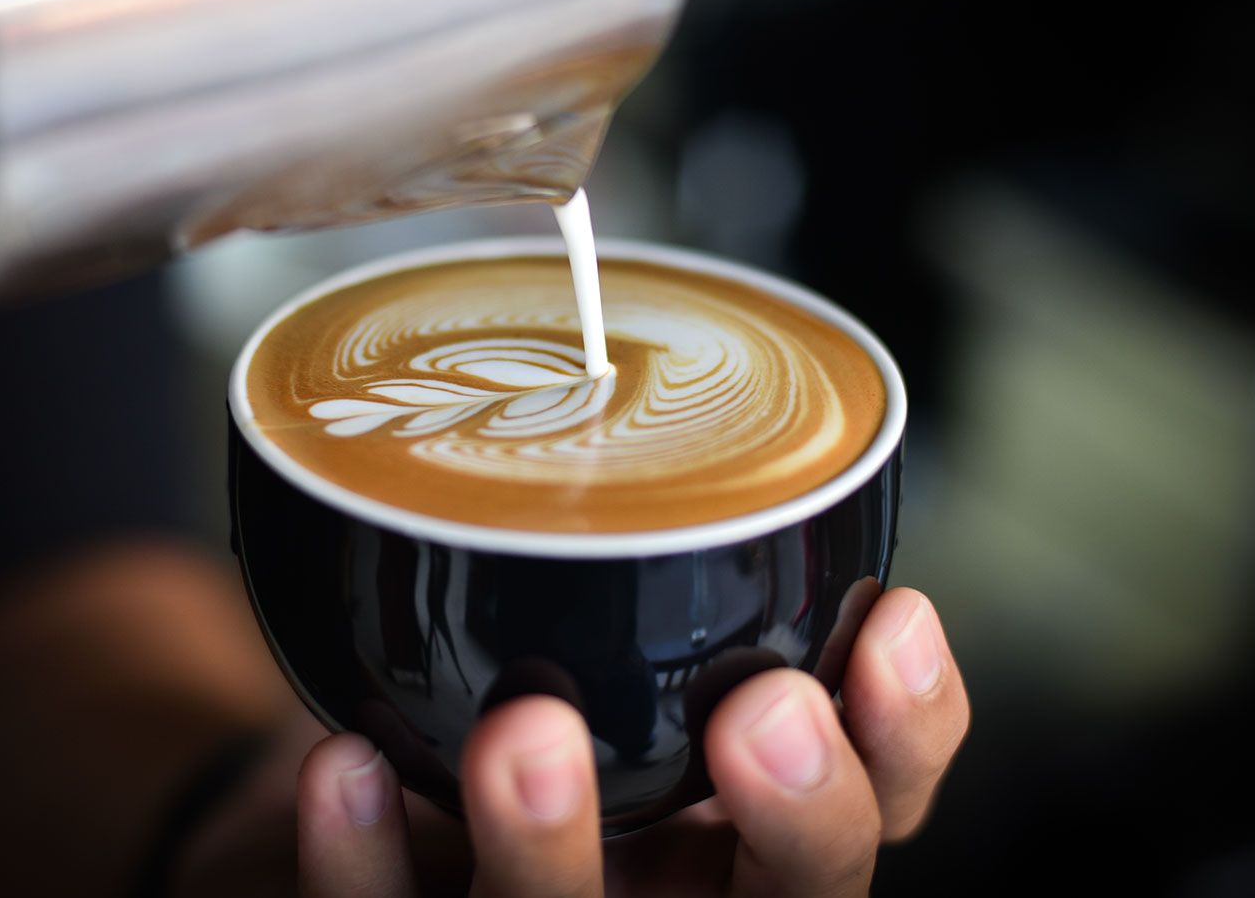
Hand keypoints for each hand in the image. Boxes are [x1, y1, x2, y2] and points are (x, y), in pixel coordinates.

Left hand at [173, 587, 968, 897]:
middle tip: (766, 708)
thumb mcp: (620, 629)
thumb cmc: (511, 690)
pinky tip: (347, 769)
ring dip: (552, 852)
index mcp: (736, 825)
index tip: (892, 618)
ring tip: (526, 729)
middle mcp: (662, 895)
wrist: (356, 797)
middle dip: (803, 821)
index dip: (907, 739)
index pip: (873, 809)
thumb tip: (697, 405)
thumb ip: (668, 567)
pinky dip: (363, 862)